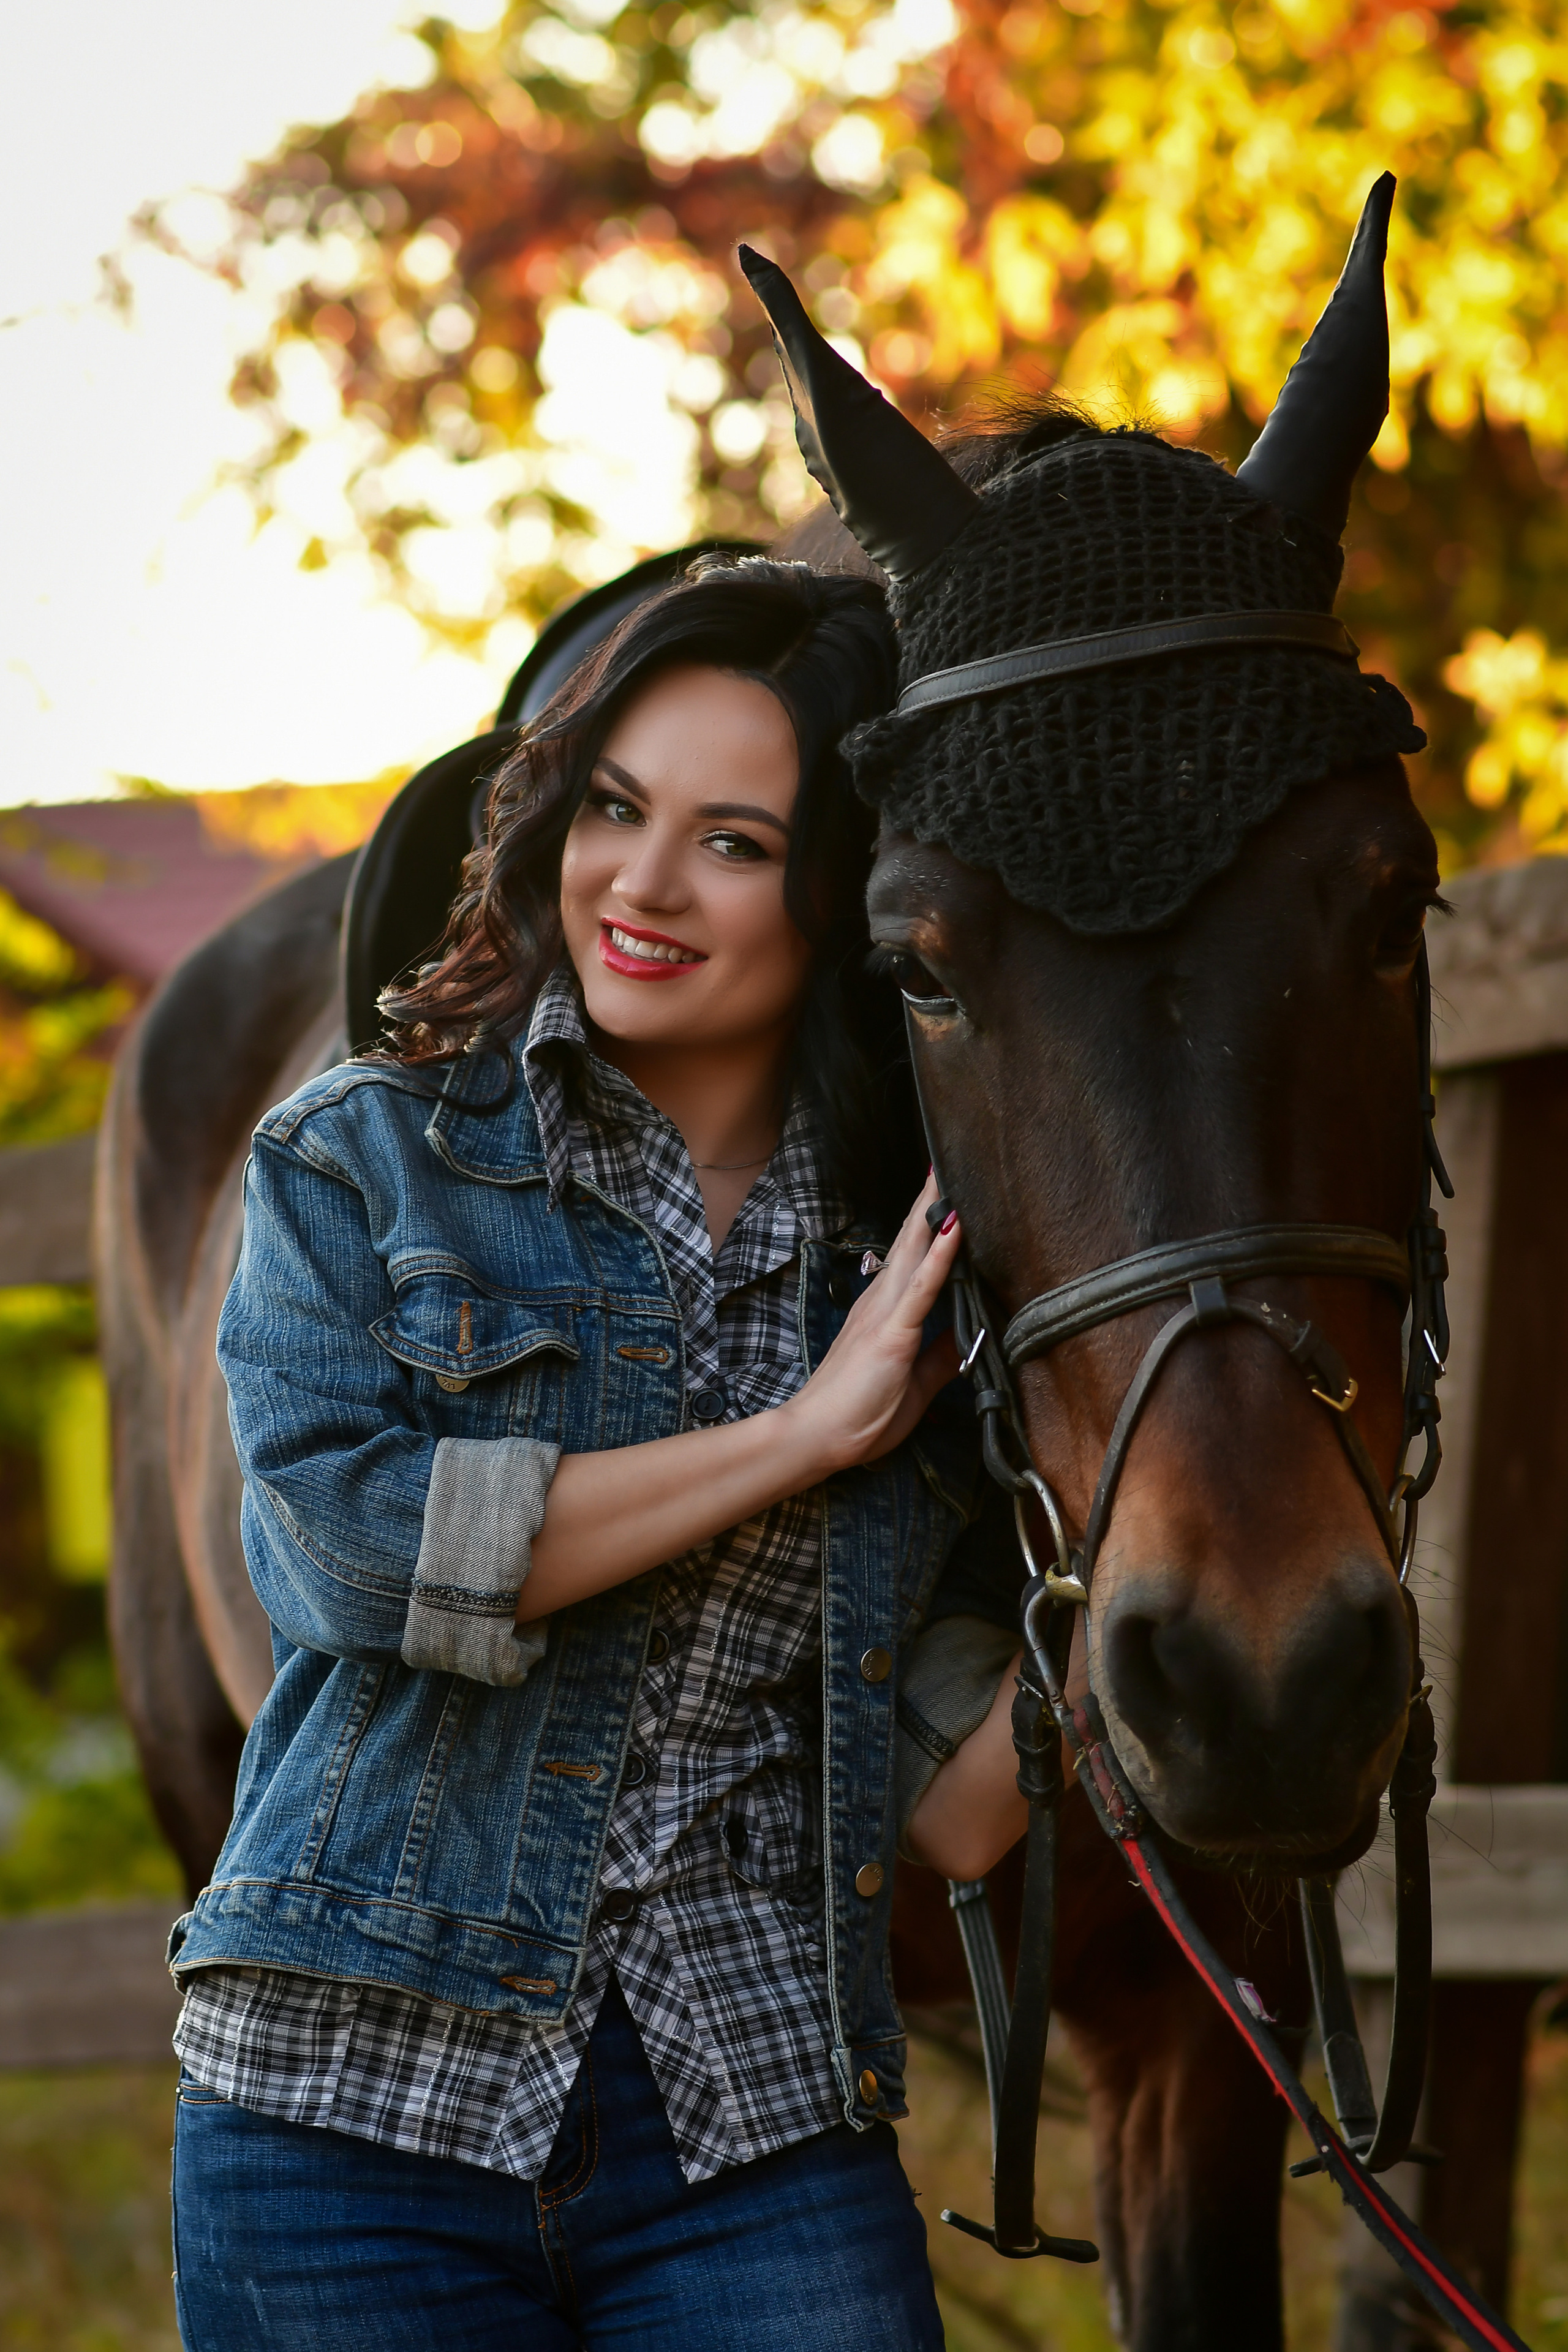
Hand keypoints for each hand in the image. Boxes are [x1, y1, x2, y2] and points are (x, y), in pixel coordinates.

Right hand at [782, 1171, 961, 1476]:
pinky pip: (921, 1289)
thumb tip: (967, 1335)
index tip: (946, 1194)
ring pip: (915, 1252)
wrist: (816, 1438)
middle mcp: (882, 1302)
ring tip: (950, 1176)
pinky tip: (953, 1230)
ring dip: (935, 1214)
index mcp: (885, 1313)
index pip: (914, 1259)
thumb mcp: (915, 1384)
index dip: (930, 1225)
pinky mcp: (891, 1333)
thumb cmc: (858, 1416)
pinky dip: (939, 1257)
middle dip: (930, 1202)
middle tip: (947, 1162)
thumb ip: (939, 1356)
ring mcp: (885, 1314)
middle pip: (911, 1241)